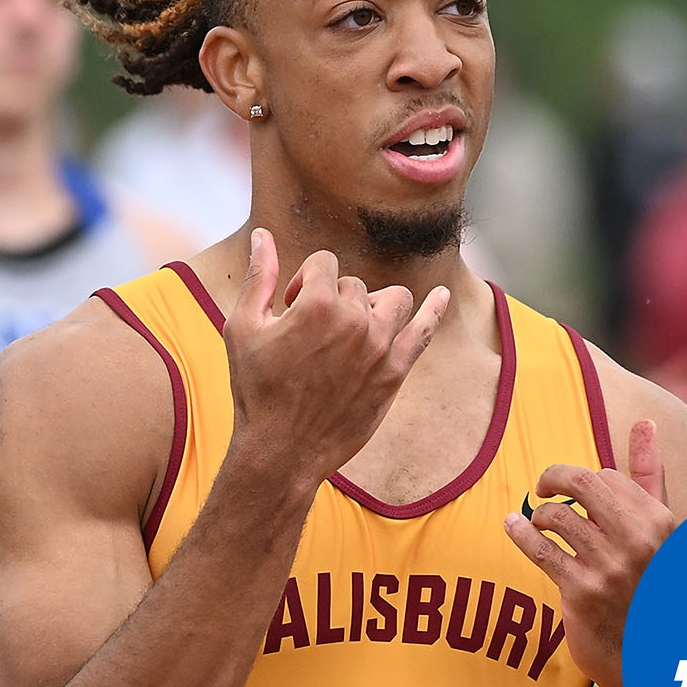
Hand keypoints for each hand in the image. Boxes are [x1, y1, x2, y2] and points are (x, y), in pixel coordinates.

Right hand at [223, 228, 447, 485]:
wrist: (282, 450)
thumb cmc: (255, 389)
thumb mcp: (244, 328)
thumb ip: (259, 277)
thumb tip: (262, 236)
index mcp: (317, 304)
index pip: (324, 263)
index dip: (303, 282)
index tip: (290, 309)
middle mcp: (355, 320)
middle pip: (354, 285)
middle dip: (332, 301)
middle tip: (310, 336)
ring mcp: (380, 346)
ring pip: (392, 299)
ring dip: (373, 305)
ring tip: (352, 328)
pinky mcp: (395, 371)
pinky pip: (422, 331)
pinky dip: (434, 310)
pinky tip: (442, 296)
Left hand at [505, 420, 676, 686]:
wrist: (647, 656)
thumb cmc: (651, 583)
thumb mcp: (661, 528)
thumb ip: (649, 473)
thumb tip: (646, 421)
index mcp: (661, 520)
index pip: (607, 476)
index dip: (586, 482)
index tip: (576, 494)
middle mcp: (638, 540)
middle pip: (581, 484)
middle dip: (554, 478)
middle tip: (544, 486)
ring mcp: (609, 567)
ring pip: (557, 516)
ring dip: (541, 515)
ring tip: (539, 522)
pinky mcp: (581, 592)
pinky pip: (539, 549)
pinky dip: (520, 532)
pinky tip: (513, 527)